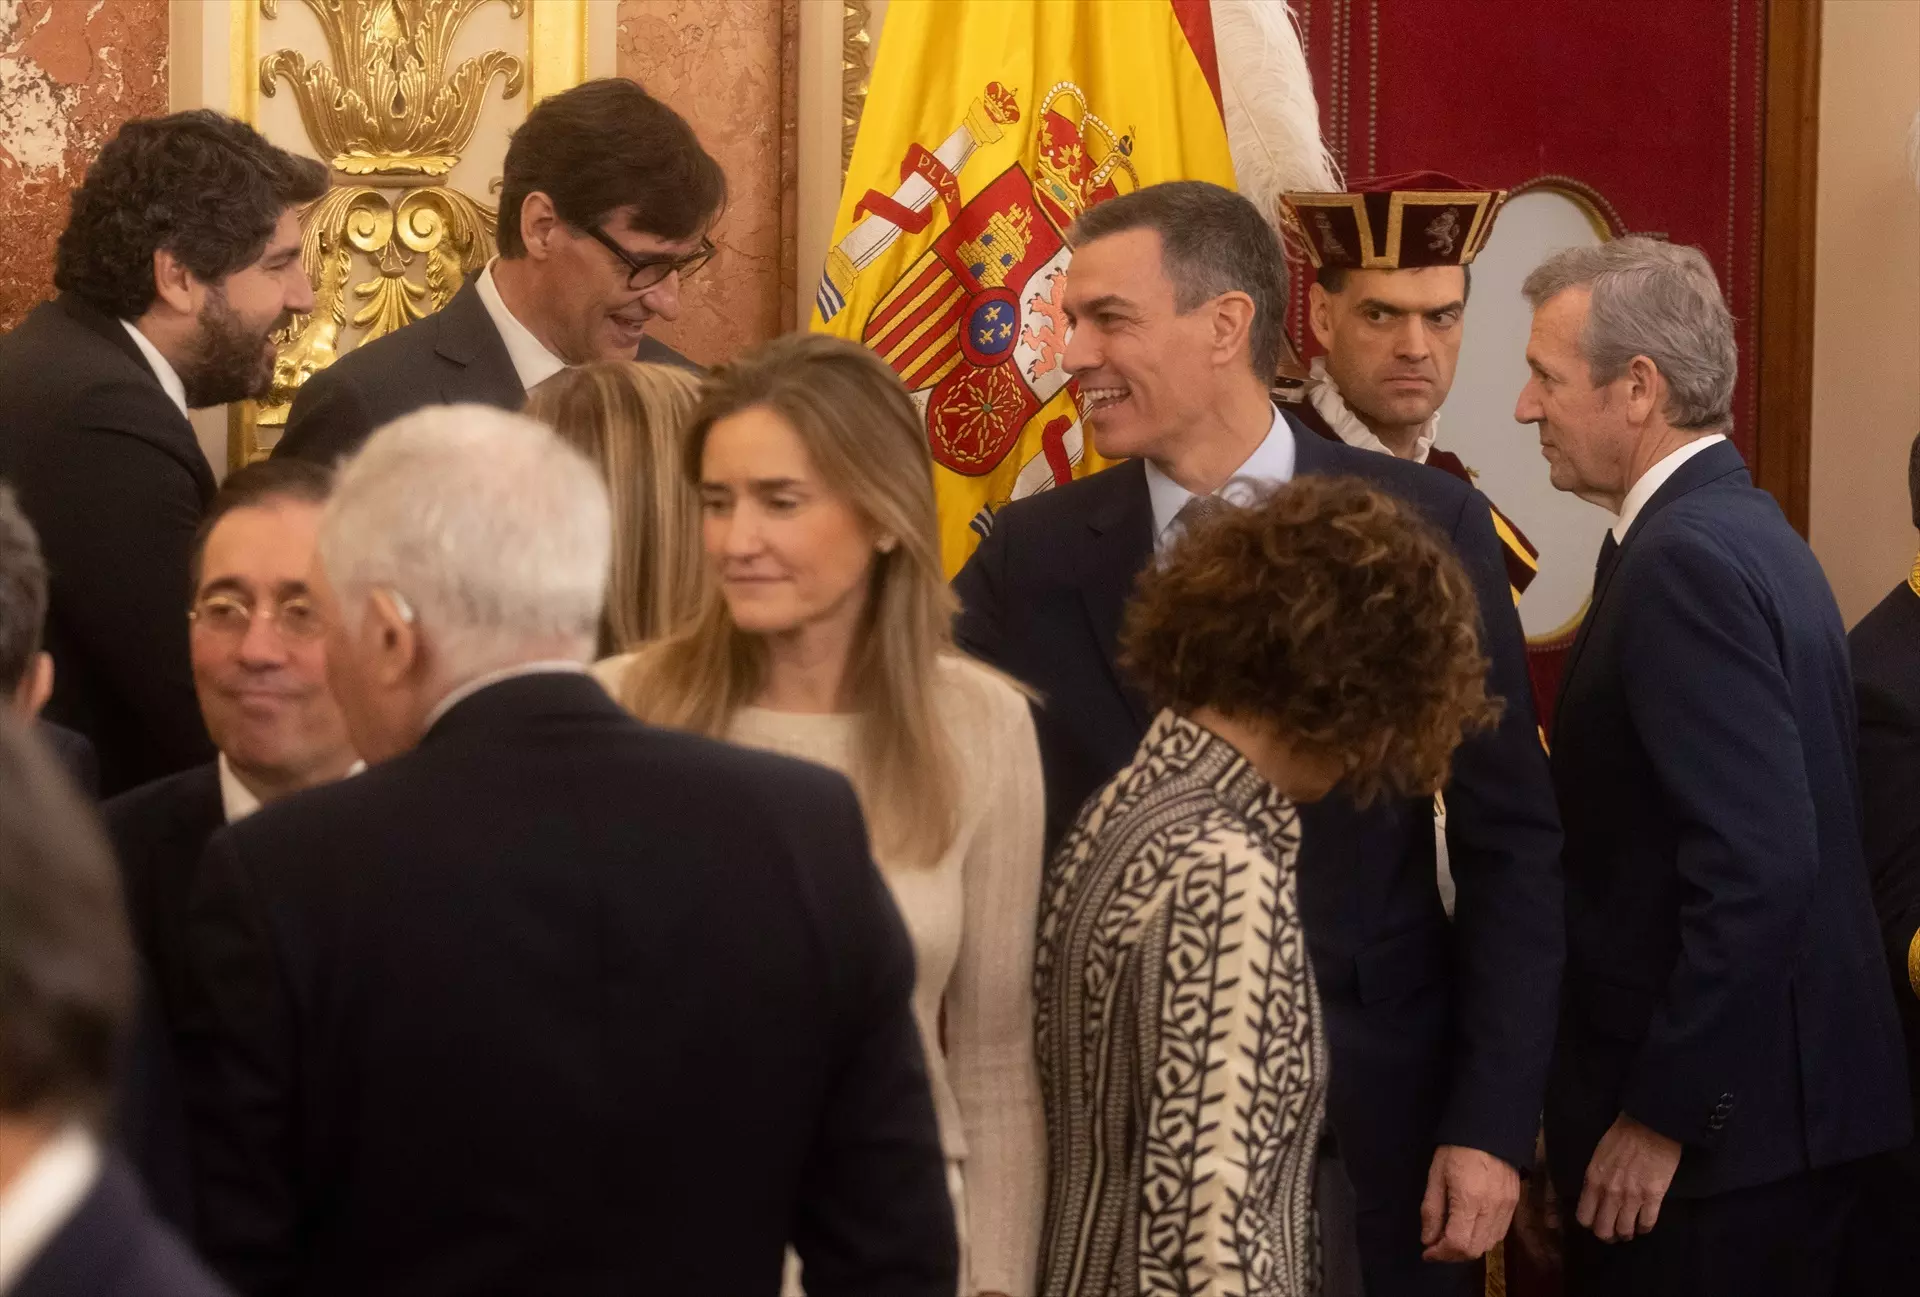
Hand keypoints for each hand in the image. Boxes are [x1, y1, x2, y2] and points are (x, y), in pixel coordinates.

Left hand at [1420, 1144, 1520, 1261]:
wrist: (1489, 1128)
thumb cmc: (1457, 1148)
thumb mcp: (1436, 1175)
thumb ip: (1432, 1210)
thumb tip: (1428, 1239)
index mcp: (1469, 1200)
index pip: (1458, 1244)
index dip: (1440, 1253)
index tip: (1427, 1251)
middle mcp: (1492, 1208)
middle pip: (1475, 1250)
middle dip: (1453, 1254)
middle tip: (1437, 1246)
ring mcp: (1507, 1207)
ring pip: (1489, 1244)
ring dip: (1469, 1248)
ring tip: (1451, 1238)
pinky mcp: (1514, 1203)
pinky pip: (1500, 1232)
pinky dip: (1484, 1238)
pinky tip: (1470, 1228)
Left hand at [1575, 1113, 1681, 1242]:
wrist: (1650, 1124)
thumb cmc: (1622, 1135)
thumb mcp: (1598, 1155)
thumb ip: (1594, 1178)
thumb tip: (1593, 1197)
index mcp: (1592, 1180)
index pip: (1584, 1217)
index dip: (1590, 1224)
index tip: (1597, 1222)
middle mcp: (1610, 1192)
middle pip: (1603, 1230)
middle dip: (1608, 1235)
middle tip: (1614, 1232)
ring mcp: (1632, 1196)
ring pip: (1625, 1231)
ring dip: (1627, 1233)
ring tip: (1630, 1229)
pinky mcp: (1653, 1196)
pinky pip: (1647, 1224)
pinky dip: (1645, 1227)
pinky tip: (1644, 1222)